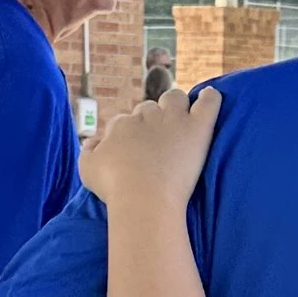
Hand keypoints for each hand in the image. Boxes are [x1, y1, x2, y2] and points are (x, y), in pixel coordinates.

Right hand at [85, 84, 220, 217]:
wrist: (143, 200)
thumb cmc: (114, 189)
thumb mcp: (87, 169)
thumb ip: (88, 150)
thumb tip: (94, 140)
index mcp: (120, 125)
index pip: (125, 121)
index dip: (131, 135)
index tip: (136, 153)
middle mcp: (145, 116)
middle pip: (149, 108)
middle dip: (152, 120)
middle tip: (158, 144)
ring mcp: (173, 120)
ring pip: (175, 98)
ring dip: (176, 105)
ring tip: (180, 120)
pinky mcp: (197, 128)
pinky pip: (208, 102)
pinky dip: (210, 97)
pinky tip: (209, 96)